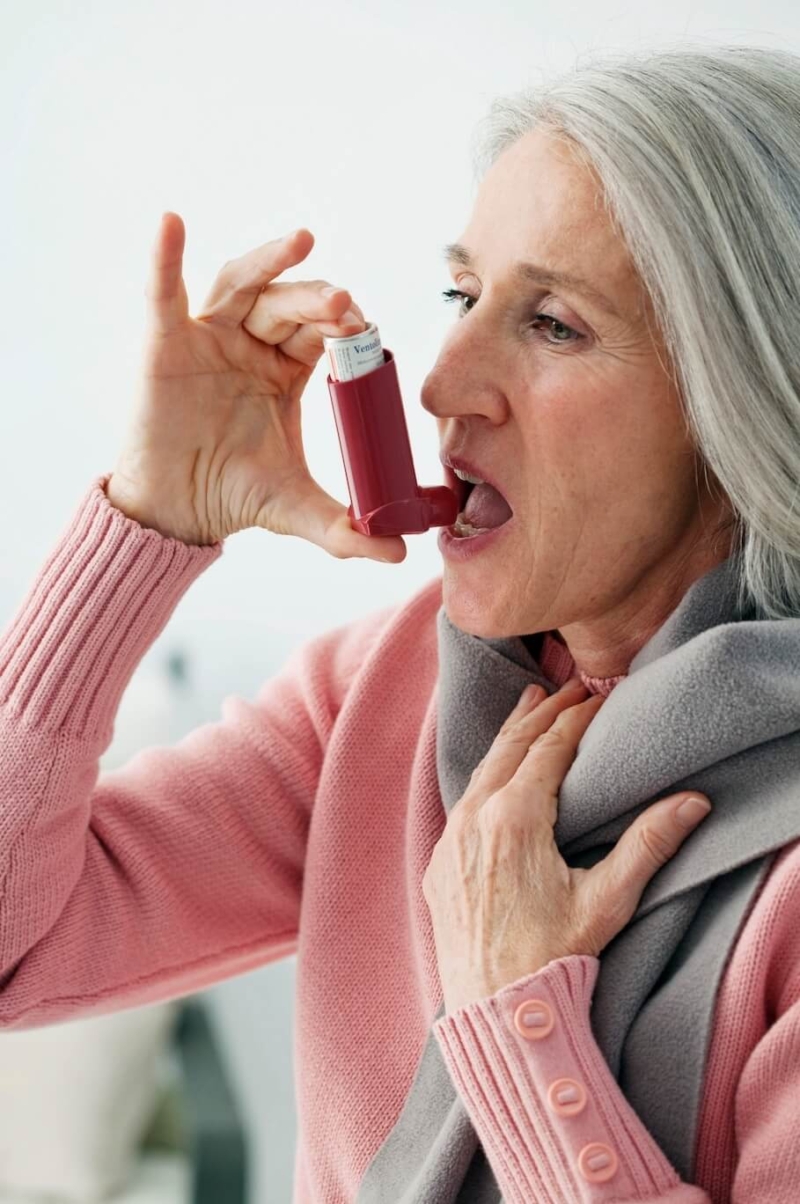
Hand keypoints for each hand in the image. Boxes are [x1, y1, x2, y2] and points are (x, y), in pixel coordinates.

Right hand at [107, 212, 406, 560]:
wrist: (178, 511)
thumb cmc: (234, 495)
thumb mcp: (297, 508)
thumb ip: (347, 529)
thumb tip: (399, 553)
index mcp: (287, 370)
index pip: (322, 333)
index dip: (344, 327)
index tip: (365, 330)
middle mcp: (251, 345)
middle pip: (289, 304)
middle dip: (318, 300)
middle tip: (346, 307)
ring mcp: (208, 338)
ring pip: (242, 286)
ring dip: (270, 263)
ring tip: (301, 243)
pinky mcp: (166, 344)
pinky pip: (163, 294)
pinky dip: (164, 258)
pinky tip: (170, 225)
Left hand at [422, 678, 711, 1014]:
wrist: (495, 1013)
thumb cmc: (553, 958)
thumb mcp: (607, 900)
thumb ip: (647, 844)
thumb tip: (690, 801)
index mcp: (514, 819)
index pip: (550, 750)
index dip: (577, 719)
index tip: (599, 695)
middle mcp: (474, 819)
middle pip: (511, 747)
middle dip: (543, 712)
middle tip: (568, 685)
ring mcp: (450, 840)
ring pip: (482, 770)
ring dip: (509, 735)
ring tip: (529, 703)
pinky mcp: (438, 863)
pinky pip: (463, 801)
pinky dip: (484, 773)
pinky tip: (495, 771)